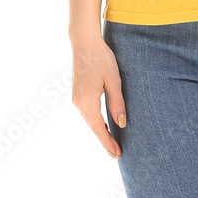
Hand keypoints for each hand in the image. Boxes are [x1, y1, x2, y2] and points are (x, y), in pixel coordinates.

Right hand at [71, 36, 126, 158]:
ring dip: (100, 131)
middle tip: (117, 153)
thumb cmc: (102, 58)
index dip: (108, 142)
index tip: (117, 154)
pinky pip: (87, 113)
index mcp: (87, 100)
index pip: (99, 128)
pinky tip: (103, 125)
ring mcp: (76, 98)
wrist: (85, 43)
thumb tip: (122, 123)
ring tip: (112, 143)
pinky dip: (95, 122)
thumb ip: (117, 102)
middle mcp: (78, 102)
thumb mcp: (114, 80)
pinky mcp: (77, 93)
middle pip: (93, 127)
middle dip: (105, 140)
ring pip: (89, 121)